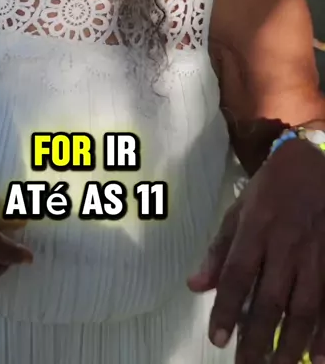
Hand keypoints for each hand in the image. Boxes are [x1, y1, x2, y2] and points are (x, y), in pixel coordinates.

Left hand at [188, 137, 324, 363]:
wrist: (316, 163)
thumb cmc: (272, 188)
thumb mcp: (240, 209)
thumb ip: (219, 250)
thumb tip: (195, 286)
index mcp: (256, 228)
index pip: (238, 275)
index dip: (228, 309)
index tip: (218, 340)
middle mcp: (286, 244)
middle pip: (271, 300)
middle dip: (258, 340)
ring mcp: (316, 254)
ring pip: (304, 308)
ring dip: (291, 345)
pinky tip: (319, 358)